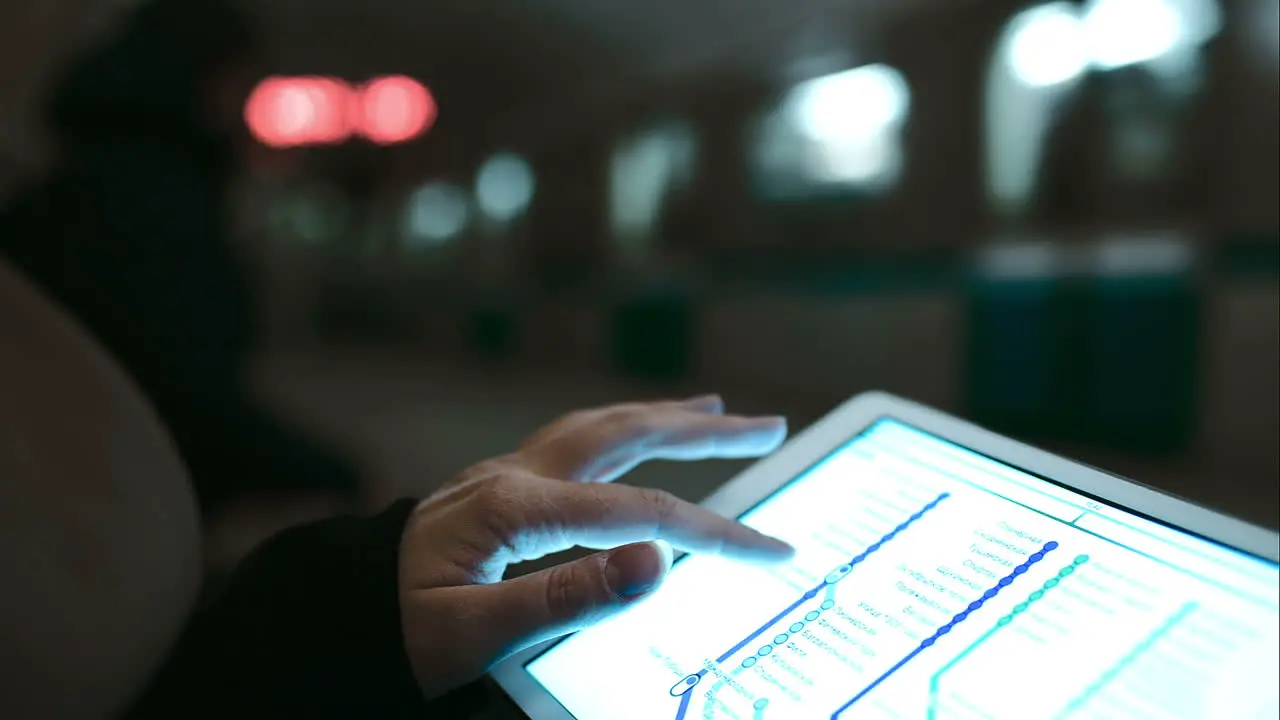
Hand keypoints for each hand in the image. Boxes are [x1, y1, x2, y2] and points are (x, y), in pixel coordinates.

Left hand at [398, 395, 794, 697]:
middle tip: (770, 422)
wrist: (331, 612)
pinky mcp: (498, 485)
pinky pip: (575, 441)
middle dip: (705, 431)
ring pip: (601, 427)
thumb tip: (657, 562)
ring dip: (664, 416)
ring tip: (716, 410)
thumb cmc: (394, 630)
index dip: (715, 531)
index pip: (641, 513)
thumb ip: (564, 598)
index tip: (772, 550)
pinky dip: (621, 430)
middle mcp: (515, 474)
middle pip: (628, 435)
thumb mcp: (471, 633)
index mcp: (516, 507)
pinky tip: (632, 437)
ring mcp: (505, 473)